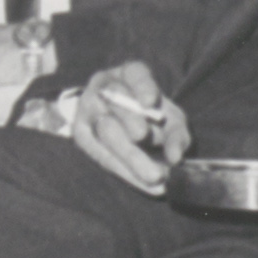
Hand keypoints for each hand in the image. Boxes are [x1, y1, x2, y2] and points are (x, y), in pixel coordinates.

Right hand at [73, 62, 189, 191]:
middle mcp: (104, 87)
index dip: (142, 86)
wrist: (118, 124)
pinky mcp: (81, 134)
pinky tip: (144, 184)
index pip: (135, 73)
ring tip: (156, 176)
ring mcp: (88, 109)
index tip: (151, 102)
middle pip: (117, 102)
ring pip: (106, 130)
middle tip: (146, 138)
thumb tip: (175, 157)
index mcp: (128, 74)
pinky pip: (101, 154)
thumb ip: (176, 134)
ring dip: (132, 155)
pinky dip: (125, 171)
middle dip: (132, 122)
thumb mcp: (170, 120)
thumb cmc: (151, 119)